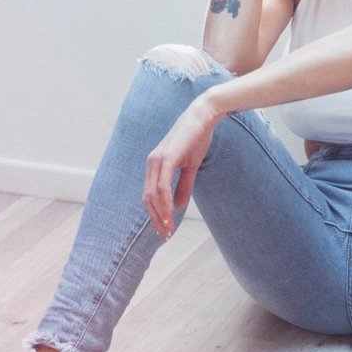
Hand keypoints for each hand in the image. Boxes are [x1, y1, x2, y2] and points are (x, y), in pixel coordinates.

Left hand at [143, 95, 222, 236]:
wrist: (203, 117)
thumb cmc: (197, 138)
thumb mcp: (190, 167)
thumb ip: (183, 186)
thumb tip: (178, 206)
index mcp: (155, 165)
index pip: (150, 196)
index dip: (156, 214)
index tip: (165, 229)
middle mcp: (152, 163)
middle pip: (148, 199)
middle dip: (156, 218)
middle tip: (166, 234)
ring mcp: (157, 160)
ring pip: (153, 195)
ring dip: (161, 214)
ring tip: (169, 228)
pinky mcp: (166, 158)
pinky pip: (162, 185)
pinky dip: (165, 202)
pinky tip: (171, 213)